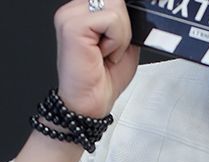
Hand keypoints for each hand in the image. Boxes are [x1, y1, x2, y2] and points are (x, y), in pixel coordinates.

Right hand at [53, 0, 139, 117]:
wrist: (89, 104)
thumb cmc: (103, 80)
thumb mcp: (125, 44)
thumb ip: (127, 22)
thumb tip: (137, 10)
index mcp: (83, 11)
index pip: (114, 0)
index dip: (123, 19)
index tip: (118, 40)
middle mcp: (74, 10)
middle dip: (123, 27)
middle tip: (111, 50)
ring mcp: (70, 15)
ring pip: (116, 6)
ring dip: (120, 36)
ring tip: (107, 53)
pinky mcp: (73, 25)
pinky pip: (112, 20)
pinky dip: (115, 41)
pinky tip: (103, 55)